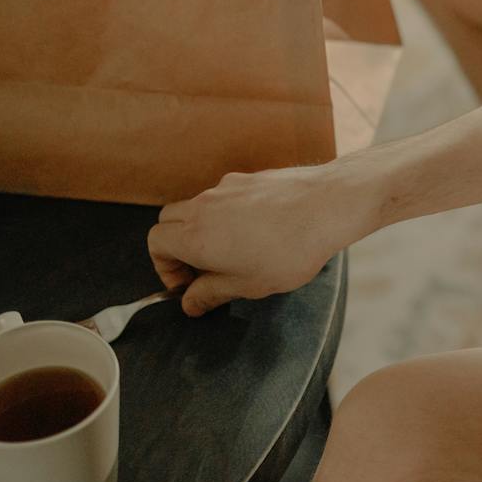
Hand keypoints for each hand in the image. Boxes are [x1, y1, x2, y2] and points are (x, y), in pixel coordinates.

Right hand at [148, 164, 349, 315]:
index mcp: (194, 236)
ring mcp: (225, 188)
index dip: (165, 267)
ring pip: (197, 206)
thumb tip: (189, 303)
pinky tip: (257, 230)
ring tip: (234, 251)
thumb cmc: (288, 250)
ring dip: (202, 228)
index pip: (156, 243)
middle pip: (169, 221)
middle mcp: (203, 206)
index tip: (188, 284)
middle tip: (204, 268)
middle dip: (177, 245)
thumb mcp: (248, 285)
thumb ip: (211, 293)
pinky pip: (224, 196)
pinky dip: (226, 213)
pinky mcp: (247, 178)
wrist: (326, 206)